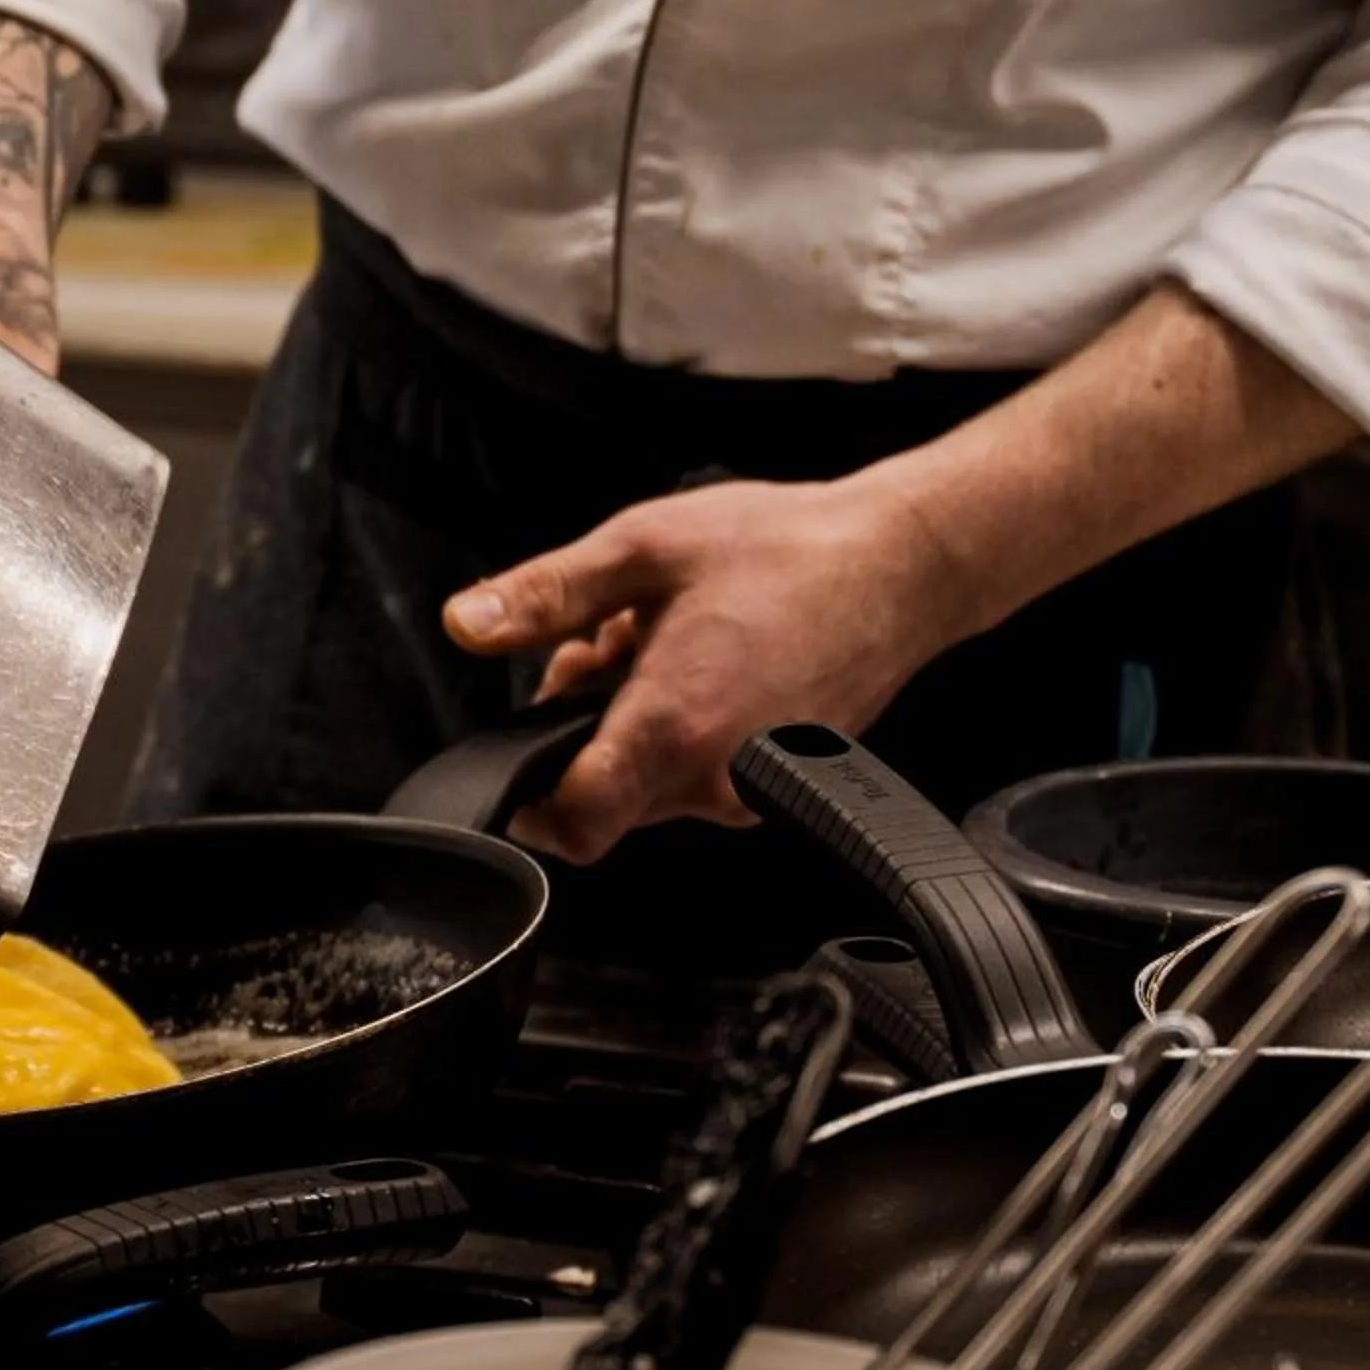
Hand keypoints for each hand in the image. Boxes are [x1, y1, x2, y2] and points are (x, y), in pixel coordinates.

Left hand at [442, 477, 968, 862]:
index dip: (524, 797)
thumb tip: (466, 624)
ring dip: (633, 722)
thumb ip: (546, 595)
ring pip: (647, 783)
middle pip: (601, 793)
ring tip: (668, 640)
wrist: (902, 566)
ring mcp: (749, 791)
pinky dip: (682, 729)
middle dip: (583, 723)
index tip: (516, 752)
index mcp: (671, 728)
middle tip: (609, 643)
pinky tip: (708, 662)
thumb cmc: (787, 551)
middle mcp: (712, 779)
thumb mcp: (644, 548)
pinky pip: (697, 776)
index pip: (569, 821)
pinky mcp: (776, 787)